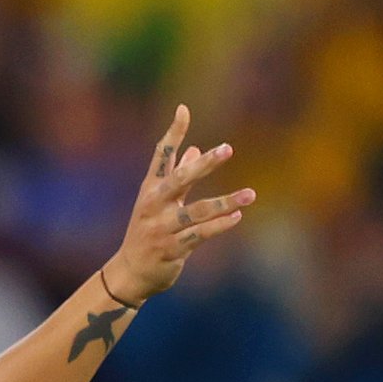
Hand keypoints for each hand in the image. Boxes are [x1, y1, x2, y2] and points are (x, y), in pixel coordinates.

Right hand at [102, 105, 254, 301]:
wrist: (131, 272)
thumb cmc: (148, 230)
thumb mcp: (158, 201)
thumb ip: (177, 175)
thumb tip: (195, 149)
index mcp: (151, 189)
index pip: (161, 156)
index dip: (173, 133)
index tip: (183, 110)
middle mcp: (154, 205)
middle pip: (180, 180)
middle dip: (204, 165)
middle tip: (227, 149)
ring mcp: (162, 228)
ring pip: (196, 212)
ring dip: (225, 203)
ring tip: (250, 194)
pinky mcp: (172, 248)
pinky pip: (200, 235)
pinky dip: (219, 226)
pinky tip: (237, 216)